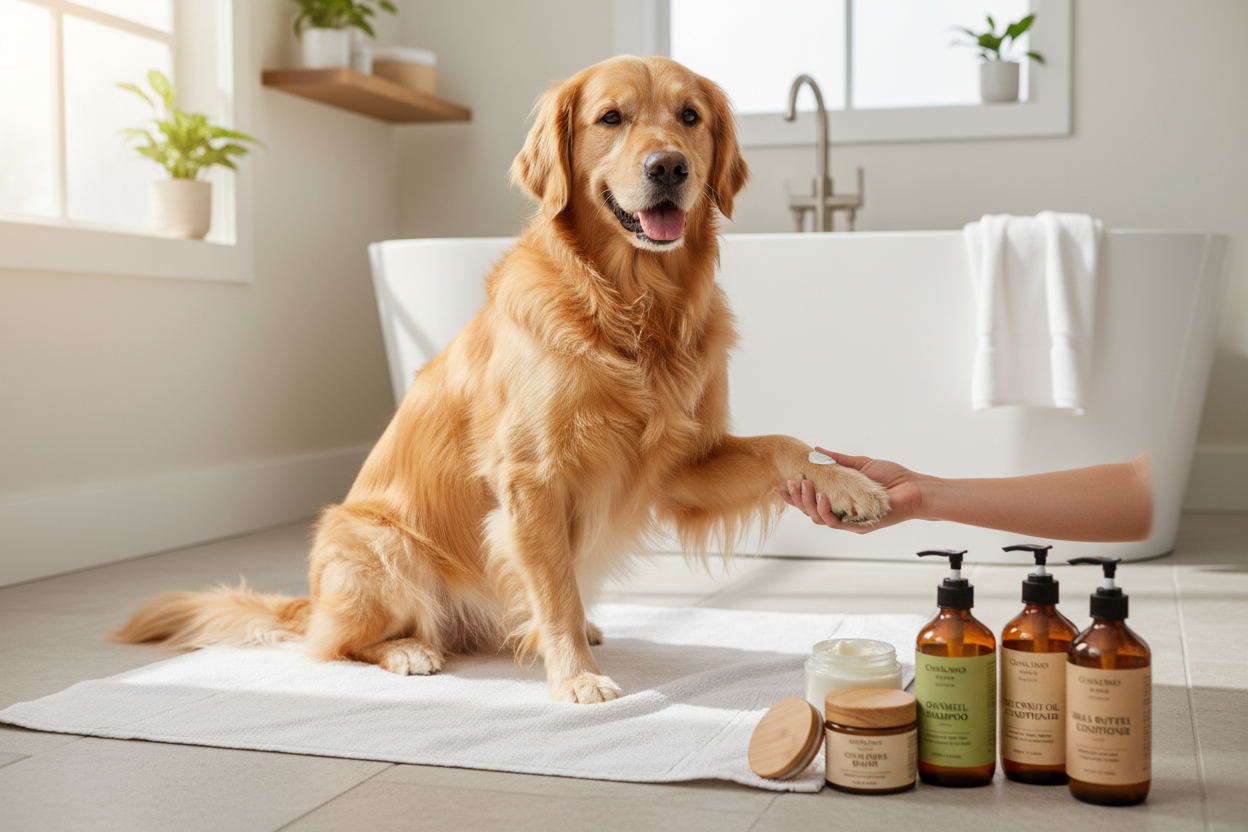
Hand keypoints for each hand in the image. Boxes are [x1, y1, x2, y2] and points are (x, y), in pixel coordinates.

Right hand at [774, 448, 928, 533]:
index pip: (811, 499)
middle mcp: (842, 513)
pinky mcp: (858, 526)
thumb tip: (816, 450)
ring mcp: (849, 522)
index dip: (793, 495)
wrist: (914, 489)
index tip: (779, 485)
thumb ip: (838, 460)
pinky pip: (835, 523)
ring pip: (818, 518)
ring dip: (807, 503)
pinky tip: (821, 497)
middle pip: (810, 511)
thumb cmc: (892, 478)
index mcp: (840, 500)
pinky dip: (825, 510)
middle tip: (791, 482)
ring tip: (803, 486)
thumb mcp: (860, 464)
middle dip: (796, 498)